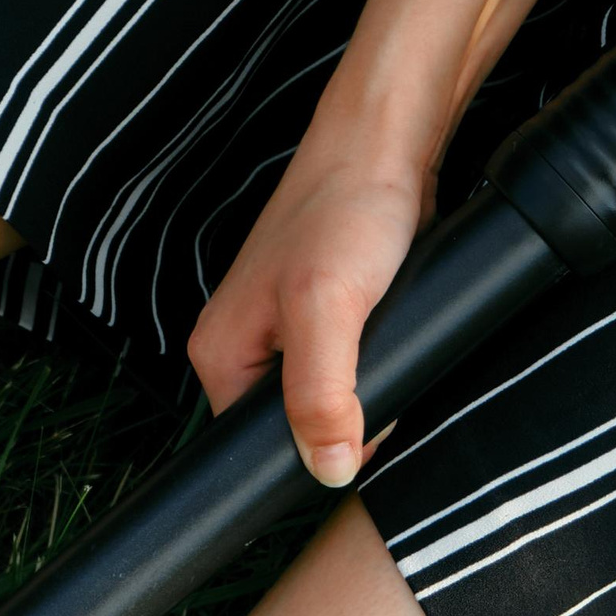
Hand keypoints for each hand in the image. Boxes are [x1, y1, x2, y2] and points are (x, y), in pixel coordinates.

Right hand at [187, 131, 430, 482]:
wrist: (384, 146)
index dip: (310, 456)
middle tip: (384, 388)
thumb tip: (328, 469)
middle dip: (341, 422)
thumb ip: (321, 395)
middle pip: (290, 426)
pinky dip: (373, 365)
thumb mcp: (329, 311)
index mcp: (220, 354)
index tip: (358, 442)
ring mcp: (281, 329)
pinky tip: (395, 342)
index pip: (252, 446)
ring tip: (391, 353)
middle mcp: (243, 345)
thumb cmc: (346, 211)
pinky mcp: (321, 313)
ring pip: (322, 397)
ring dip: (362, 392)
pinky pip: (344, 366)